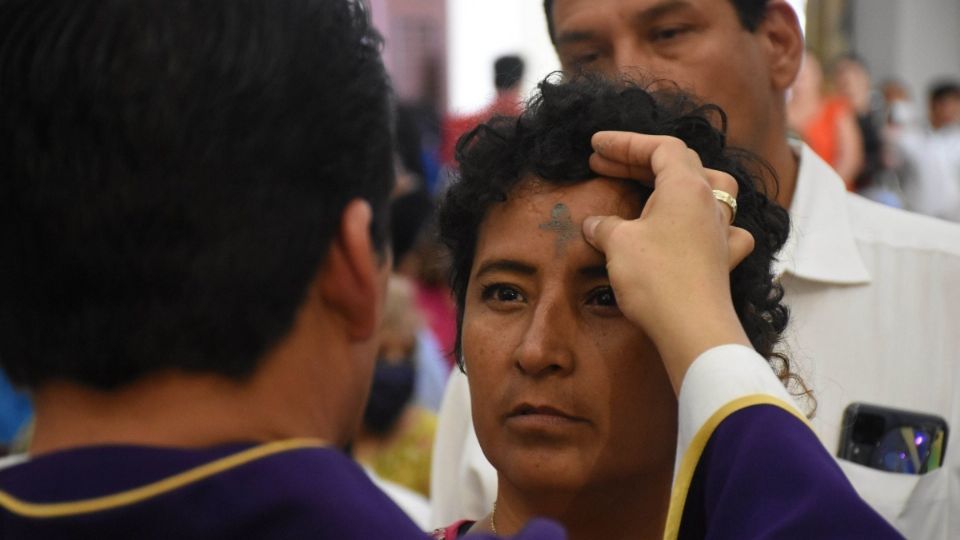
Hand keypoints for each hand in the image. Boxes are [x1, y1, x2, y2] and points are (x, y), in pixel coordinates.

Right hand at [582, 131, 753, 393]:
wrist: (692, 328)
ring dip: (677, 182)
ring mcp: (722, 230)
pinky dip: (707, 221)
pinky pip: (724, 227)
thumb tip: (595, 225)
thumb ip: (605, 226)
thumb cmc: (656, 277)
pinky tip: (701, 229)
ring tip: (653, 186)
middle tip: (602, 164)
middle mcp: (710, 201)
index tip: (595, 146)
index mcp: (687, 185)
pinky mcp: (724, 259)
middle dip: (638, 160)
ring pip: (708, 188)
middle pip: (680, 164)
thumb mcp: (618, 243)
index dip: (625, 142)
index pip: (659, 147)